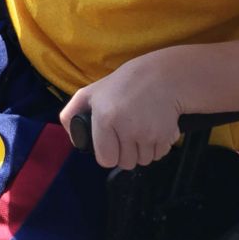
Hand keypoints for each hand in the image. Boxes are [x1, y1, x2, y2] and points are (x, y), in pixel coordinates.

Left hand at [59, 52, 181, 169]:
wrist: (161, 76)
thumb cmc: (123, 84)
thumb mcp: (90, 92)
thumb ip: (71, 113)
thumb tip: (73, 138)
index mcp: (105, 117)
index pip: (105, 159)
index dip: (106, 153)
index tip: (109, 143)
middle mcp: (126, 128)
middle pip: (125, 163)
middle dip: (124, 153)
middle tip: (124, 135)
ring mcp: (148, 134)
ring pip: (143, 161)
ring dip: (140, 152)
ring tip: (138, 131)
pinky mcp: (166, 136)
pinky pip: (159, 155)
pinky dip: (155, 148)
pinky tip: (151, 130)